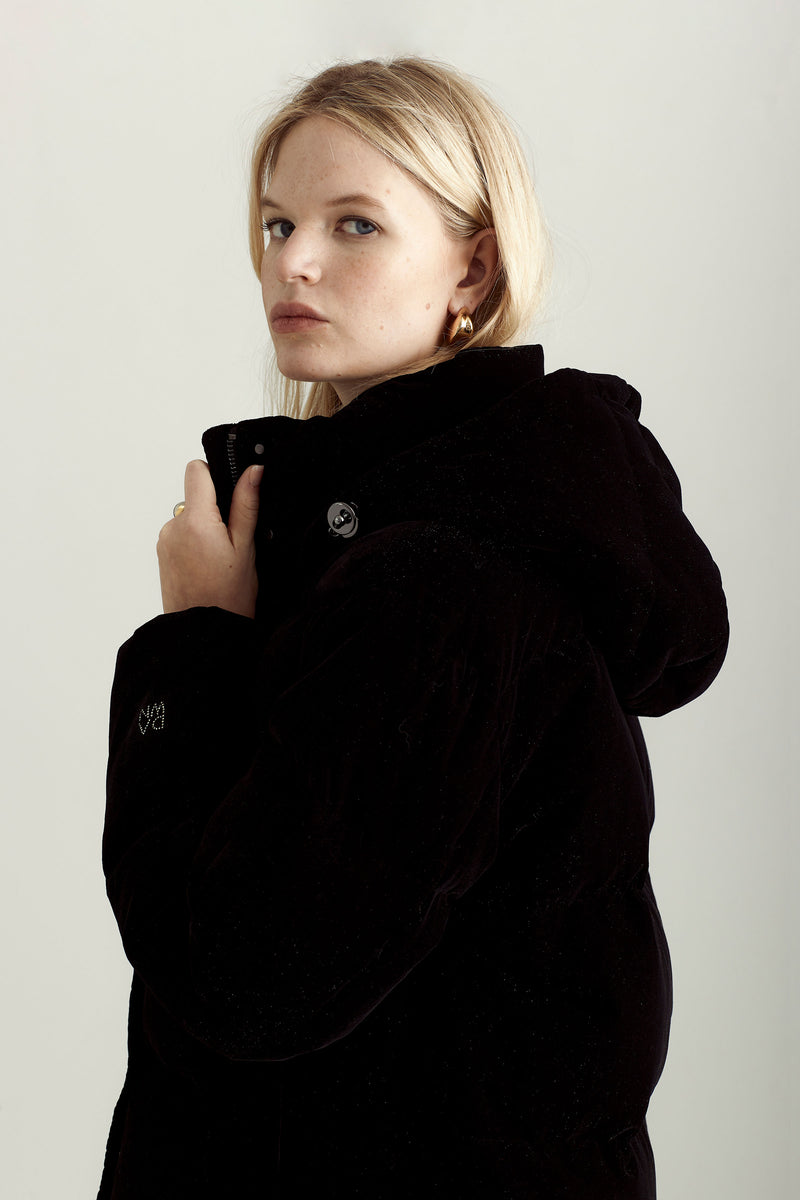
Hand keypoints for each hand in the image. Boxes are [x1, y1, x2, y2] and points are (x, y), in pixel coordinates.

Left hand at [157, 460, 263, 617]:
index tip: (230, 492)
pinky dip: (195, 543)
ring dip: (205, 528)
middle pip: (195, 496)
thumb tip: (253, 472)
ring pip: (190, 517)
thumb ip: (246, 504)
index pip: (197, 470)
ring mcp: (165, 541)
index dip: (216, 474)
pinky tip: (208, 565)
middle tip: (231, 539)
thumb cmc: (228, 597)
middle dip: (215, 509)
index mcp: (196, 521)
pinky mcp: (162, 554)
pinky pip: (181, 535)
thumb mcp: (246, 547)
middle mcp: (174, 527)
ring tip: (220, 558)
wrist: (204, 631)